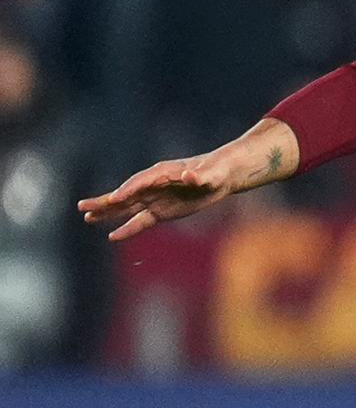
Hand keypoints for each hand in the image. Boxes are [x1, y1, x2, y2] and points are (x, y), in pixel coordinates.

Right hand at [79, 151, 246, 240]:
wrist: (220, 176)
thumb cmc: (215, 171)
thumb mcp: (210, 173)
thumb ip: (198, 176)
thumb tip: (190, 176)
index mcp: (160, 173)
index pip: (139, 182)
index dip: (127, 190)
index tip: (113, 199)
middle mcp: (152, 186)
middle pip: (124, 194)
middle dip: (105, 201)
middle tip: (82, 207)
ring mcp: (154, 199)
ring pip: (126, 208)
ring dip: (108, 213)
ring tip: (87, 218)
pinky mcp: (161, 212)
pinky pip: (140, 221)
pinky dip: (128, 228)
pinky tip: (112, 236)